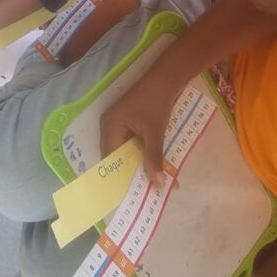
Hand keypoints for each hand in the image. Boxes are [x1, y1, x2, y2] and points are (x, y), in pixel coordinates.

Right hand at [99, 65, 180, 185]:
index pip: (109, 159)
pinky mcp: (133, 124)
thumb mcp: (155, 132)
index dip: (117, 178)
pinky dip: (145, 156)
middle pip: (118, 157)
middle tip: (144, 196)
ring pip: (128, 153)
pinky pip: (135, 145)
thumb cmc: (156, 101)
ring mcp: (122, 125)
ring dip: (140, 166)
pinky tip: (157, 168)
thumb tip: (158, 185)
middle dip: (132, 175)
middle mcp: (111, 127)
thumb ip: (154, 158)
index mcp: (109, 127)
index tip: (128, 198)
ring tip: (153, 186)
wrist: (168, 77)